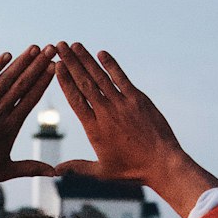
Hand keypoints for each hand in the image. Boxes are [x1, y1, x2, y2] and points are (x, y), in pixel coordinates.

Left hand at [0, 46, 58, 217]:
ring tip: (34, 48)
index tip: (54, 67)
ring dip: (22, 62)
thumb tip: (55, 174)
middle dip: (38, 65)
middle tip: (51, 48)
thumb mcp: (6, 171)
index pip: (32, 98)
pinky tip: (7, 55)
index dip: (44, 81)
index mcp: (11, 126)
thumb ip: (31, 169)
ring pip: (7, 78)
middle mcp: (1, 112)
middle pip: (23, 84)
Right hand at [54, 43, 217, 217]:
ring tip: (75, 45)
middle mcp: (106, 113)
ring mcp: (122, 104)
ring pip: (100, 77)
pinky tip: (101, 53)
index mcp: (94, 129)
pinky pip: (121, 78)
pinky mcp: (138, 100)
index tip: (56, 67)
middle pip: (84, 83)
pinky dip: (111, 65)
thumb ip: (77, 168)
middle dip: (70, 63)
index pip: (75, 99)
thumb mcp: (102, 172)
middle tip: (59, 46)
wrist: (162, 164)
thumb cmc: (132, 171)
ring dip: (86, 59)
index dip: (64, 81)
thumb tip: (55, 171)